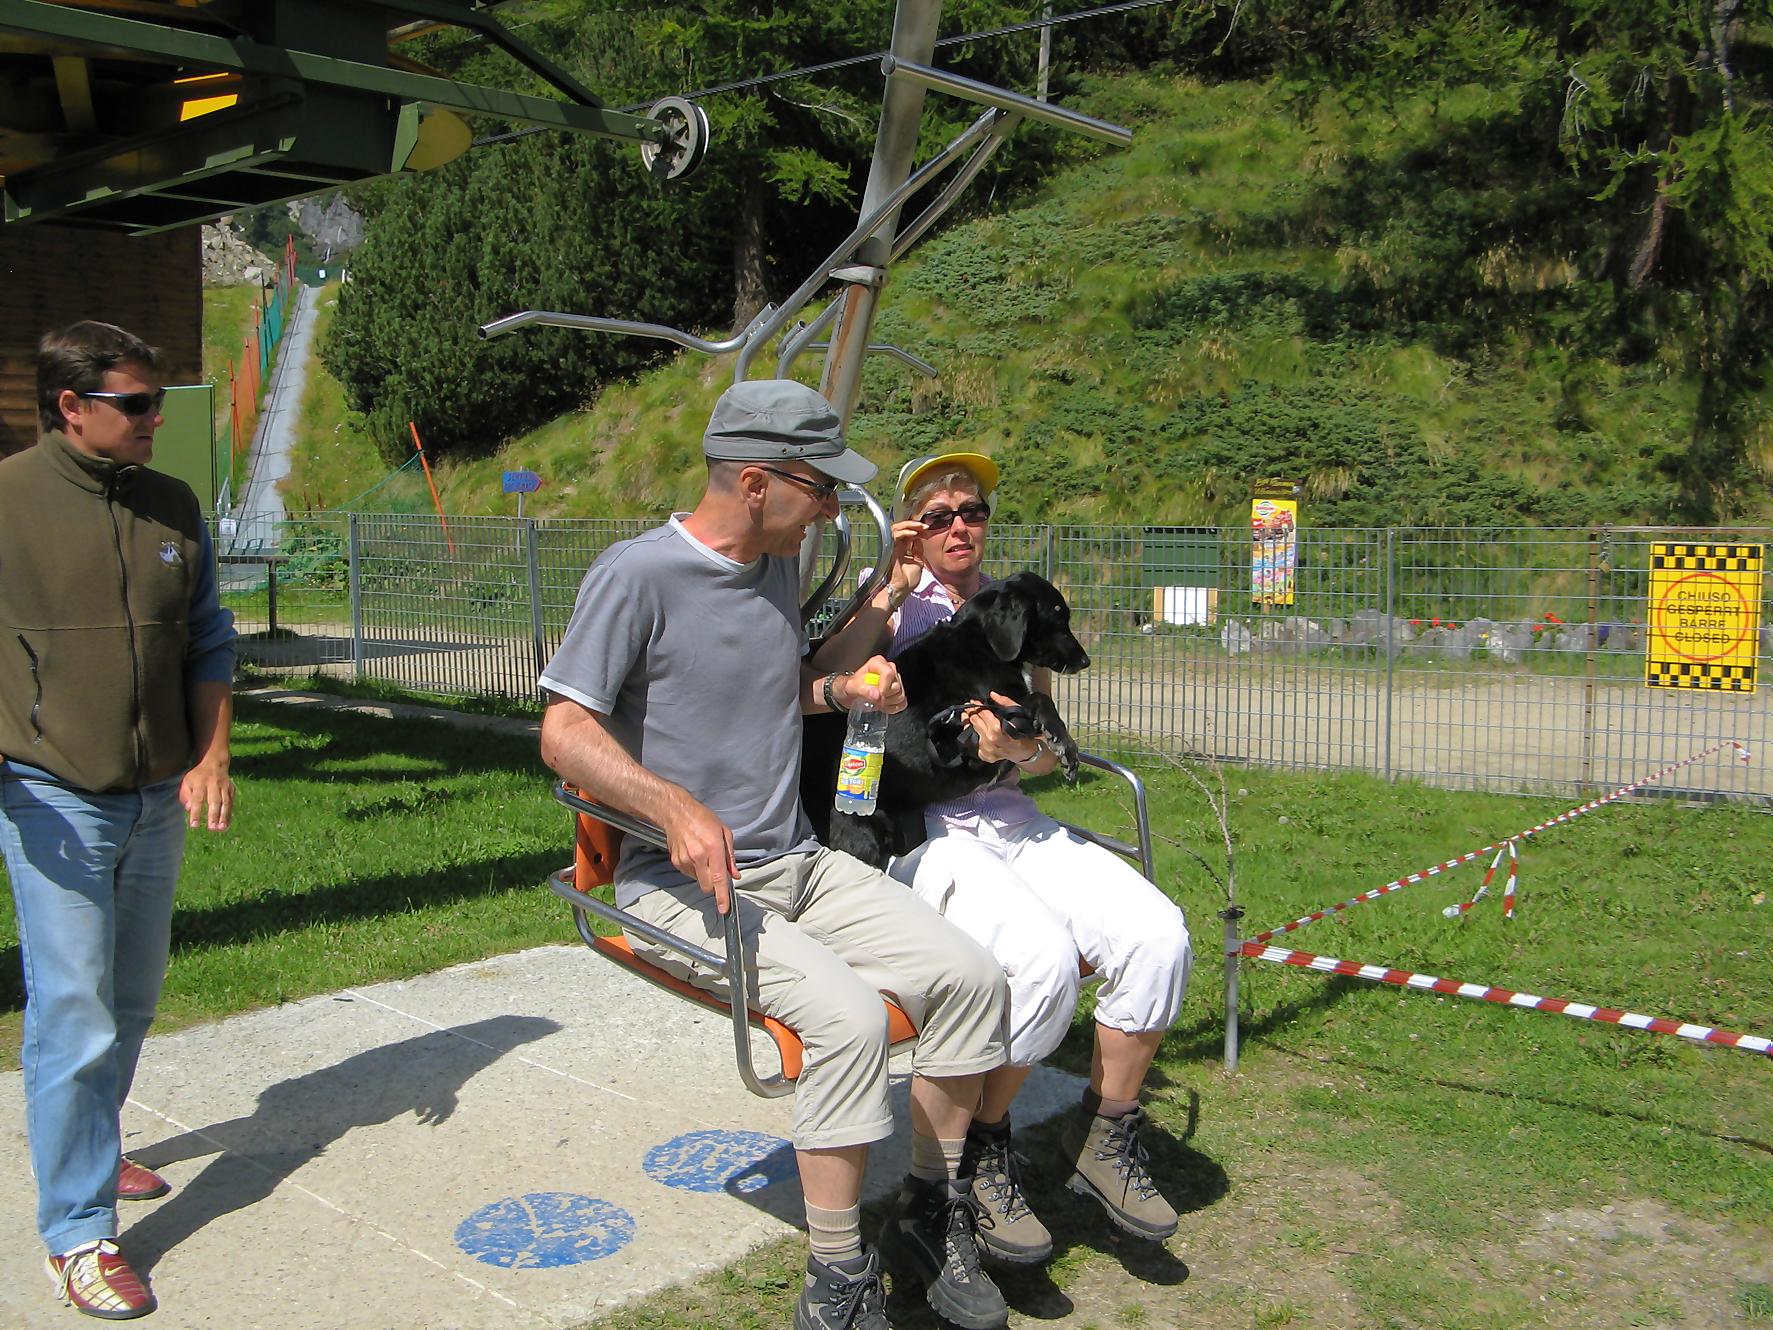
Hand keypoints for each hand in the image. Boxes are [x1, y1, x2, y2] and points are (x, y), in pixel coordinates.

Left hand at [179, 760, 233, 830]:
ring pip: (225, 802)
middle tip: (211, 828)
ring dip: (224, 816)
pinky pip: (231, 803)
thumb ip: (185, 795)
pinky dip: (229, 814)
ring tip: (221, 828)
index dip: (196, 812)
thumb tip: (188, 809)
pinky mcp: (232, 789)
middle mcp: (214, 784)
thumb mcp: (187, 782)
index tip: (194, 825)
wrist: (215, 764)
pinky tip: (227, 824)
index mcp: (200, 782)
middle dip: (213, 815)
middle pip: (214, 801)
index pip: (197, 799)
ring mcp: (225, 786)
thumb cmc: (197, 776)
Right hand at [661, 790, 739, 913]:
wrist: (677, 813)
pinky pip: (689, 874)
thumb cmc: (703, 819)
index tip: (723, 909)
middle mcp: (698, 856)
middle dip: (714, 885)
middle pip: (707, 886)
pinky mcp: (676, 862)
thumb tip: (735, 875)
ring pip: (698, 881)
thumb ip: (730, 857)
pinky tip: (694, 855)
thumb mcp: (724, 833)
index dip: (722, 896)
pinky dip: (695, 870)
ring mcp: (685, 860)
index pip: (719, 878)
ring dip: (704, 875)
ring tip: (704, 856)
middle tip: (717, 871)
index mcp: (713, 847)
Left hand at [848, 656, 906, 714]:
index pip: (889, 673)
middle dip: (885, 697)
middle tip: (873, 700)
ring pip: (900, 696)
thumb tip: (876, 694)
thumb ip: (861, 689)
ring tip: (876, 703)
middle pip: (896, 686)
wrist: (850, 695)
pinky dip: (893, 708)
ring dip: (888, 703)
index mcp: (878, 663)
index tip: (877, 696)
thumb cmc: (850, 687)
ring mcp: (896, 681)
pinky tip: (883, 707)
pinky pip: (902, 703)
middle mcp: (890, 670)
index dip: (885, 687)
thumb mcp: (850, 687)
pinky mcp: (898, 693)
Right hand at [882, 519, 927, 603]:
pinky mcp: (891, 549)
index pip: (907, 533)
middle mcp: (896, 546)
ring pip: (896, 528)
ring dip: (910, 525)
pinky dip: (905, 532)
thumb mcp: (918, 561)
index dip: (917, 529)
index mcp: (902, 549)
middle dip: (914, 524)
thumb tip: (920, 538)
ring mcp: (892, 547)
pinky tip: (914, 533)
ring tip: (921, 526)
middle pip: (901, 528)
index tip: (927, 530)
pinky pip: (895, 535)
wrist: (903, 589)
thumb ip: (917, 549)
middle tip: (925, 526)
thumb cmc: (909, 579)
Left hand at [966, 691, 1039, 764]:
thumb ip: (1005, 702)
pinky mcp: (983, 755)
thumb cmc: (1021, 731)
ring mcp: (986, 750)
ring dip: (968, 722)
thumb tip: (992, 694)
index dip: (978, 706)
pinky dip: (971, 733)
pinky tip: (970, 727)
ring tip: (966, 715)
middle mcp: (990, 741)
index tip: (974, 701)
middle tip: (969, 707)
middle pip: (975, 722)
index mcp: (997, 730)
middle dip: (972, 712)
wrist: (1023, 750)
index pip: (983, 714)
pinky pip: (972, 742)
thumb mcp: (1018, 713)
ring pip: (970, 732)